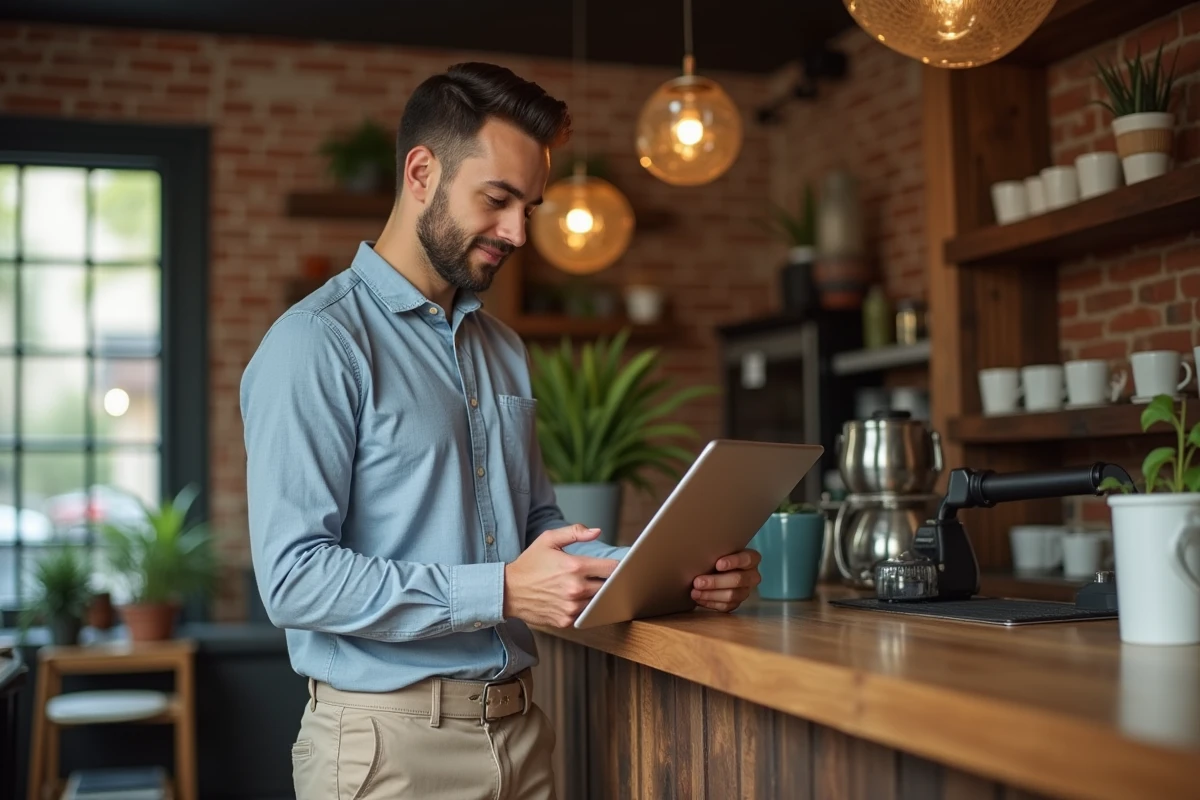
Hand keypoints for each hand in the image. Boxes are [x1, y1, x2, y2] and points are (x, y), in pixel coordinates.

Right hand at [503, 524, 619, 627]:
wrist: (508, 591)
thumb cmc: (529, 564)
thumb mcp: (548, 540)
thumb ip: (574, 532)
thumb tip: (597, 531)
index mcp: (575, 566)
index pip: (612, 569)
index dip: (617, 567)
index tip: (616, 566)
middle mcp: (575, 589)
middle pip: (608, 587)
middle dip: (607, 581)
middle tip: (601, 576)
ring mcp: (571, 607)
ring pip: (598, 602)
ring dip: (596, 595)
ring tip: (586, 587)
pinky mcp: (566, 621)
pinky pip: (585, 614)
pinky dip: (584, 607)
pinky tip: (574, 599)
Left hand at [691, 549, 760, 612]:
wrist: (714, 571)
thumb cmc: (717, 556)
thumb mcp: (719, 551)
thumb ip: (716, 551)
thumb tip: (699, 554)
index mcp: (752, 559)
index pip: (747, 559)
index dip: (733, 562)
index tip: (718, 564)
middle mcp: (752, 576)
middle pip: (738, 580)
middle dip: (716, 582)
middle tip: (697, 582)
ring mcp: (745, 592)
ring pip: (731, 595)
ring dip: (711, 594)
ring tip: (695, 592)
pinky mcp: (736, 603)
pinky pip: (725, 606)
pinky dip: (710, 603)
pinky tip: (699, 599)